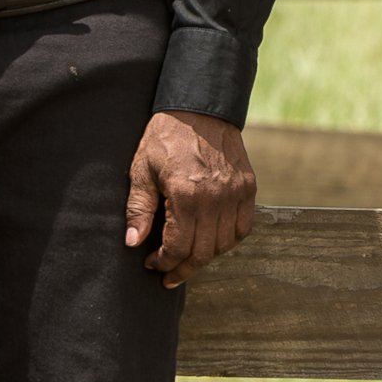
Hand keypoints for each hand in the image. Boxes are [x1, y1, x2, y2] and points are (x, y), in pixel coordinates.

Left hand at [124, 110, 256, 286]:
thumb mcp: (142, 169)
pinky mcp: (247, 187)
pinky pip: (243, 227)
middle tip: (169, 273)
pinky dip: (229, 240)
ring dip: (205, 257)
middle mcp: (215, 197)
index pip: (178, 247)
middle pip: (203, 252)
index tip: (152, 263)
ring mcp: (235, 193)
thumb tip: (133, 243)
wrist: (199, 108)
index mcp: (186, 194)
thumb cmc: (165, 137)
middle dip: (183, 268)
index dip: (164, 262)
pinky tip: (212, 241)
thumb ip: (138, 208)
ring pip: (225, 244)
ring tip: (189, 258)